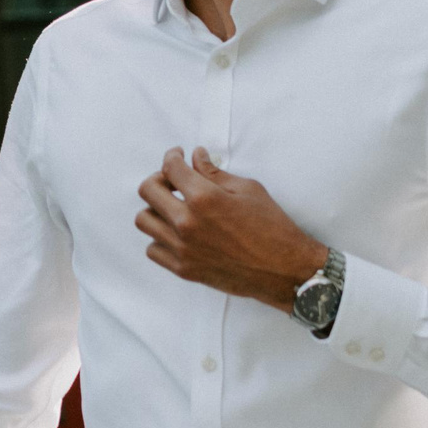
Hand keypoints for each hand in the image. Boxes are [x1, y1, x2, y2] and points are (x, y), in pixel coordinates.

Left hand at [135, 147, 327, 313]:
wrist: (284, 270)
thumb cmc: (272, 227)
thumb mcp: (248, 189)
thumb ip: (215, 173)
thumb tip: (196, 157)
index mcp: (204, 198)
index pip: (170, 167)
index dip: (172, 156)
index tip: (178, 156)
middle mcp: (187, 222)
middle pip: (148, 190)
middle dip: (159, 178)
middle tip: (173, 180)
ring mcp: (182, 248)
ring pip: (144, 220)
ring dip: (155, 209)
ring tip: (173, 208)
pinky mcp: (184, 269)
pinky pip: (153, 249)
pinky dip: (160, 238)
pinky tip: (176, 233)